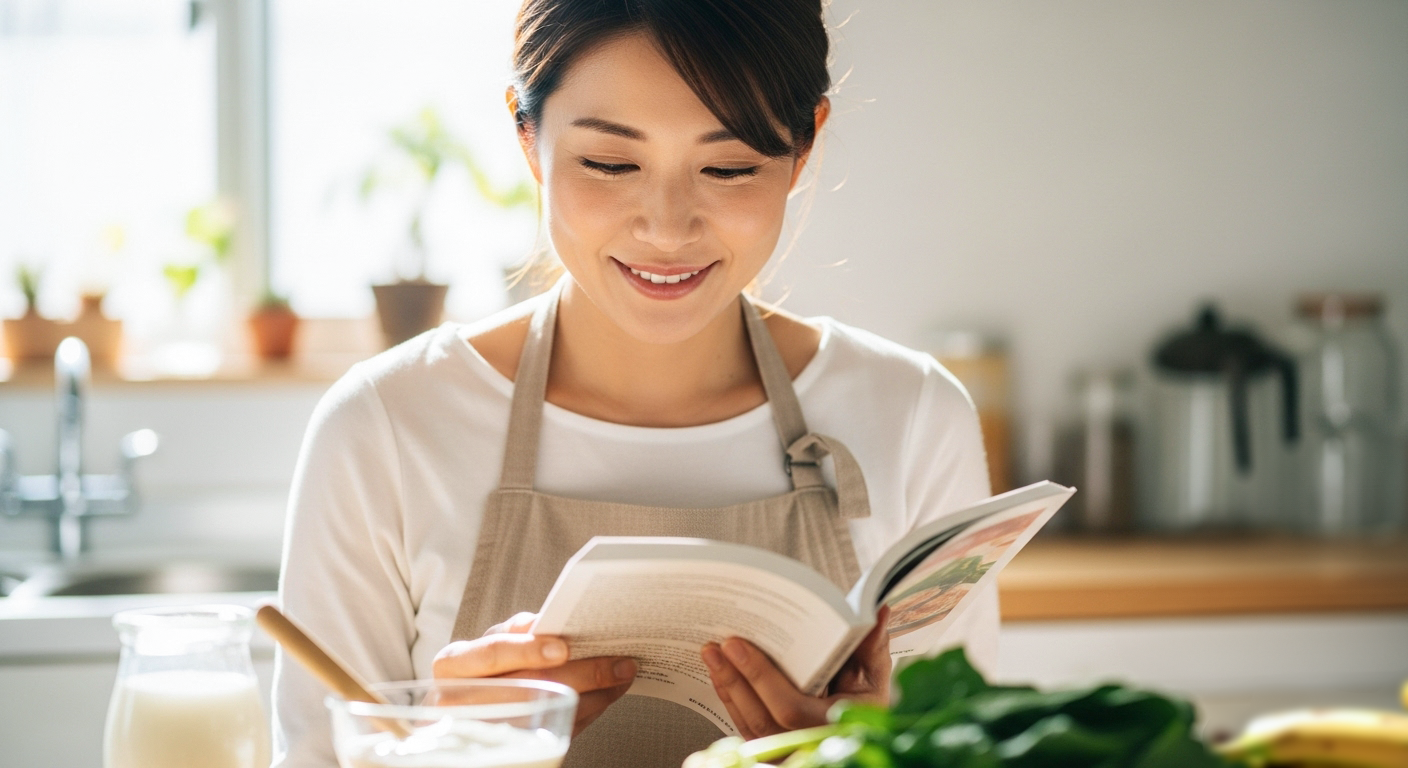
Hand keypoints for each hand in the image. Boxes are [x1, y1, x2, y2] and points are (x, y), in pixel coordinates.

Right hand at [432, 612, 637, 735]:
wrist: (466, 717)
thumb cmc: (481, 671)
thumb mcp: (490, 645)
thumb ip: (518, 634)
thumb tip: (565, 623)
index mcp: (454, 664)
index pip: (492, 653)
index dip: (529, 649)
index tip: (565, 646)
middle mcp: (463, 698)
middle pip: (528, 686)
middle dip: (581, 674)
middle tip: (619, 663)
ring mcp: (486, 727)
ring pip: (549, 712)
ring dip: (594, 695)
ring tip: (622, 676)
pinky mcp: (512, 746)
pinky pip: (552, 729)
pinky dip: (585, 712)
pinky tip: (606, 696)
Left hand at [701, 605, 892, 739]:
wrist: (864, 734)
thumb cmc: (870, 705)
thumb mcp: (876, 675)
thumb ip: (872, 646)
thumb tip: (876, 613)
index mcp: (833, 724)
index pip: (789, 707)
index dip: (760, 677)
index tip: (737, 645)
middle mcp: (809, 745)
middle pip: (760, 718)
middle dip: (734, 678)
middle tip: (716, 645)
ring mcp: (789, 752)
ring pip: (749, 724)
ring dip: (727, 687)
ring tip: (711, 655)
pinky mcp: (774, 750)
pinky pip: (747, 728)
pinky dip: (732, 700)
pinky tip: (722, 675)